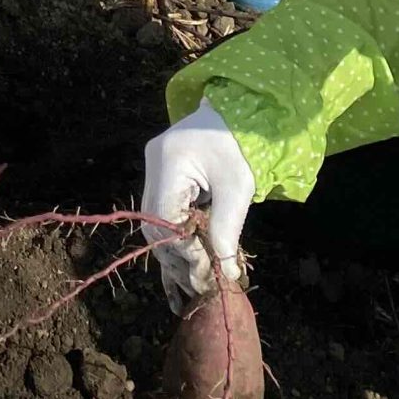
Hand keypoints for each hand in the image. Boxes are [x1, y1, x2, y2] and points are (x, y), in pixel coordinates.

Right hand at [141, 105, 255, 310]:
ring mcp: (155, 169)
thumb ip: (227, 231)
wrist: (245, 115)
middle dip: (176, 257)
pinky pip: (163, 215)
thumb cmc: (243, 147)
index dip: (182, 248)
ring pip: (156, 223)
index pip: (164, 216)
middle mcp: (153, 163)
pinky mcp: (164, 178)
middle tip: (201, 283)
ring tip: (196, 283)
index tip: (207, 269)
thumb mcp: (238, 189)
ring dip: (176, 254)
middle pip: (154, 223)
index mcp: (168, 159)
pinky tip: (180, 273)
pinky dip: (174, 242)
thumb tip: (225, 275)